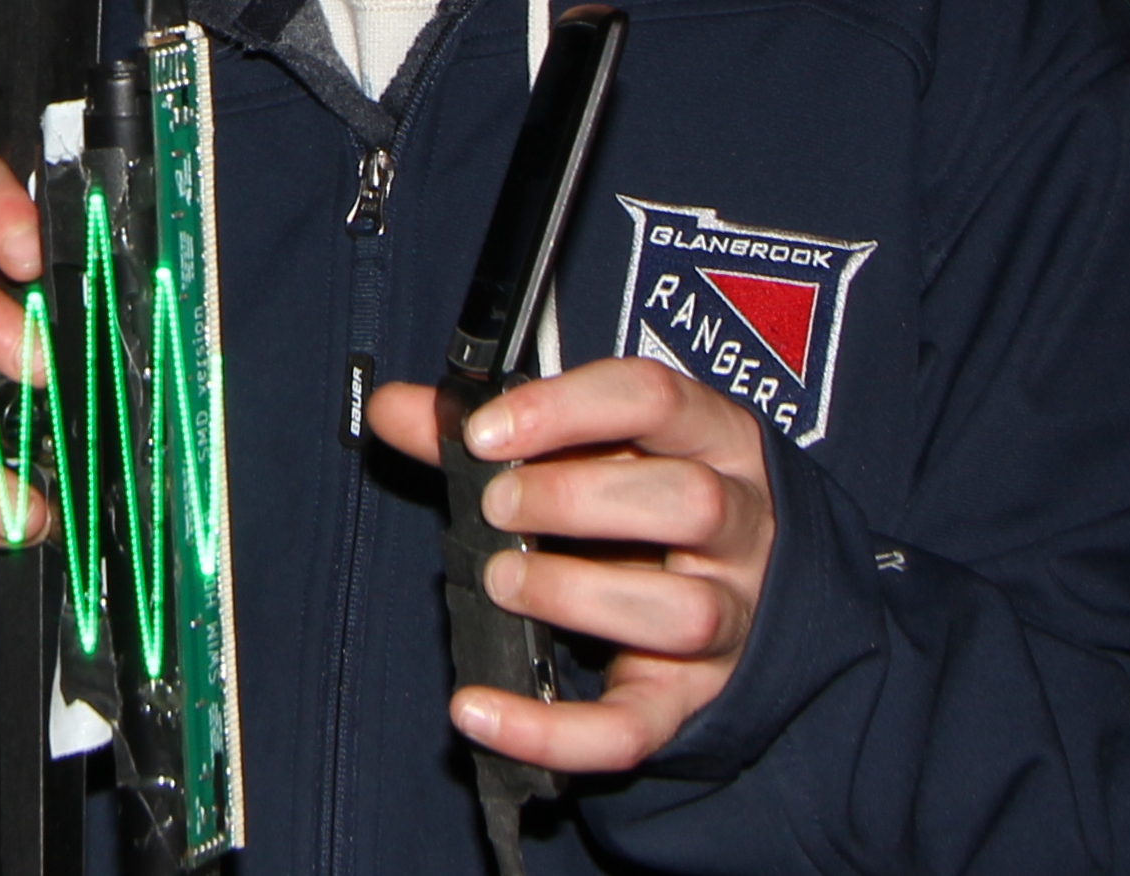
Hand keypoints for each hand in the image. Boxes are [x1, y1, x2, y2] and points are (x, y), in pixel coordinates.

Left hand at [367, 358, 773, 772]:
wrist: (724, 590)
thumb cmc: (638, 498)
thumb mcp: (584, 448)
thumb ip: (488, 430)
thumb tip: (392, 409)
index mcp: (711, 439)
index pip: (655, 399)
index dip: (566, 409)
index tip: (485, 433)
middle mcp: (738, 526)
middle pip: (689, 502)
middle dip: (578, 498)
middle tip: (495, 507)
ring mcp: (726, 617)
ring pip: (684, 612)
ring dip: (577, 595)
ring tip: (500, 581)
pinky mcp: (689, 698)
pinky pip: (634, 728)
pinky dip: (550, 729)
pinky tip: (477, 709)